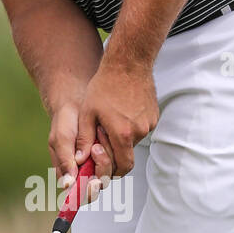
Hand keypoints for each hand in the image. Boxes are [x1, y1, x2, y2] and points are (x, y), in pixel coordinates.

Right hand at [48, 104, 112, 203]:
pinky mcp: (110, 155)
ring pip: (109, 173)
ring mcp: (97, 165)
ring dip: (107, 157)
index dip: (88, 192)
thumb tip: (68, 184)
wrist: (78, 103)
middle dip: (101, 168)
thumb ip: (64, 160)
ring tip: (98, 137)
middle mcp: (84, 173)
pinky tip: (105, 134)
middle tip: (96, 148)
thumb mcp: (60, 139)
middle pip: (98, 185)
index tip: (93, 181)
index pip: (79, 195)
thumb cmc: (65, 122)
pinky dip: (114, 149)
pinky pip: (117, 160)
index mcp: (69, 175)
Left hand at [76, 58, 158, 177]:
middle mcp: (139, 131)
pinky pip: (140, 129)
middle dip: (114, 152)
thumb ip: (84, 140)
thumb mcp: (88, 113)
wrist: (128, 63)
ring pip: (133, 141)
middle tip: (101, 137)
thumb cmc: (104, 86)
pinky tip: (121, 111)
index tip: (100, 158)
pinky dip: (130, 126)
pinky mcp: (153, 116)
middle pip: (127, 155)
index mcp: (123, 134)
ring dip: (121, 137)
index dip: (112, 169)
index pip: (123, 167)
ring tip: (110, 118)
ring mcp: (149, 123)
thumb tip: (80, 161)